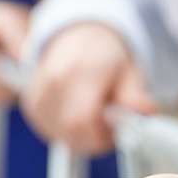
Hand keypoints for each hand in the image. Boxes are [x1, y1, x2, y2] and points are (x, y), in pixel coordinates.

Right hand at [22, 22, 156, 153]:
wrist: (78, 38)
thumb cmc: (105, 56)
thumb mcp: (129, 71)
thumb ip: (135, 95)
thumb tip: (145, 110)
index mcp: (81, 70)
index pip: (82, 120)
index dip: (101, 136)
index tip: (117, 133)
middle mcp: (54, 81)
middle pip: (70, 131)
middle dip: (94, 139)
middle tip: (110, 128)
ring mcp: (38, 94)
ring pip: (61, 135)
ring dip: (81, 136)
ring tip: (95, 117)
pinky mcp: (32, 105)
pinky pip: (51, 132)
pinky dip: (68, 132)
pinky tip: (78, 116)